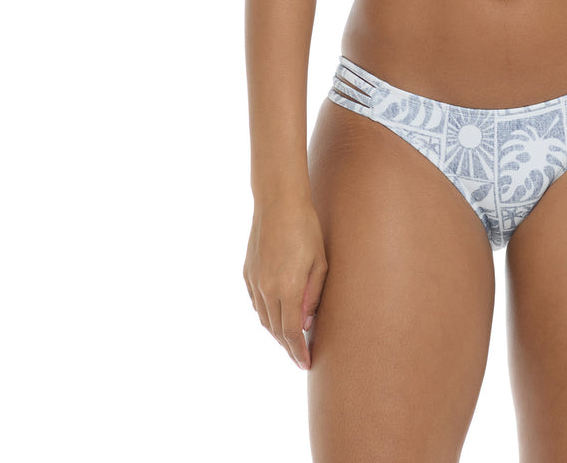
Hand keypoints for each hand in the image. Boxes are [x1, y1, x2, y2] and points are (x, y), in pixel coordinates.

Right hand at [243, 198, 327, 370]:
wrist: (278, 202)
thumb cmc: (306, 228)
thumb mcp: (319, 262)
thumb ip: (313, 296)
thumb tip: (306, 324)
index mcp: (286, 288)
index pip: (292, 332)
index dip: (298, 351)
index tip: (305, 365)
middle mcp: (266, 289)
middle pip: (276, 329)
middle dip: (288, 346)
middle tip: (300, 356)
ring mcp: (254, 281)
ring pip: (263, 318)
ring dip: (276, 332)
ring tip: (290, 339)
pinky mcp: (247, 273)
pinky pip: (255, 303)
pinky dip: (266, 314)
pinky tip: (276, 316)